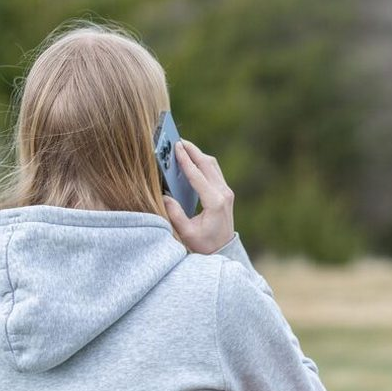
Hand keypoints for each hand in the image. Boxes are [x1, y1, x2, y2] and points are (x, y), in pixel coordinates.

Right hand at [162, 139, 234, 253]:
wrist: (223, 250)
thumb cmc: (204, 244)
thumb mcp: (186, 233)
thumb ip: (175, 214)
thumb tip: (164, 195)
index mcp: (214, 202)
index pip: (198, 176)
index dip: (186, 160)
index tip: (177, 147)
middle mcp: (223, 194)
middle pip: (207, 164)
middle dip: (192, 150)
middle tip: (177, 140)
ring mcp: (226, 192)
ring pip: (212, 165)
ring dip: (198, 154)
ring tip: (183, 146)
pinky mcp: (225, 192)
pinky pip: (214, 171)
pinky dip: (203, 162)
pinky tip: (192, 159)